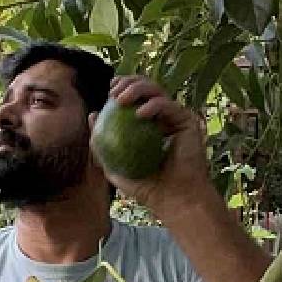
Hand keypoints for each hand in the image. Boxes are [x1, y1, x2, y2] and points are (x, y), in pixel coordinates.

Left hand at [91, 76, 215, 217]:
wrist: (172, 199)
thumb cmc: (145, 187)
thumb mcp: (114, 167)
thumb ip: (101, 144)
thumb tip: (92, 115)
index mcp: (147, 123)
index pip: (134, 97)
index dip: (121, 86)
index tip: (108, 90)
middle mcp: (163, 116)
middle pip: (146, 87)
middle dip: (128, 82)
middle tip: (113, 93)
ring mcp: (176, 117)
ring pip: (158, 90)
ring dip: (137, 89)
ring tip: (121, 100)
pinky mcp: (188, 122)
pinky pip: (169, 106)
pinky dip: (154, 106)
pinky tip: (140, 114)